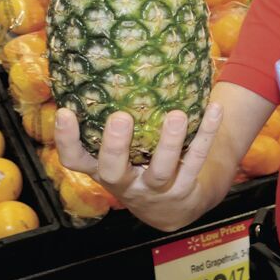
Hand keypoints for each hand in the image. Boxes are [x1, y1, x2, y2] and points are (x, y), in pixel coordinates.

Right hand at [55, 103, 222, 230]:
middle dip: (115, 146)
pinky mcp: (183, 190)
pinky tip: (214, 110)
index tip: (64, 112)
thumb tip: (104, 69)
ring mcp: (155, 190)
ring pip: (161, 170)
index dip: (66, 140)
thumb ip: (110, 126)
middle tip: (120, 117)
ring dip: (169, 143)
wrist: (172, 209)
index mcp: (102, 171)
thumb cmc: (138, 167)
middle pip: (113, 170)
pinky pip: (196, 160)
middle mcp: (125, 184)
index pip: (75, 160)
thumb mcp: (120, 156)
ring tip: (176, 115)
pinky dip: (206, 134)